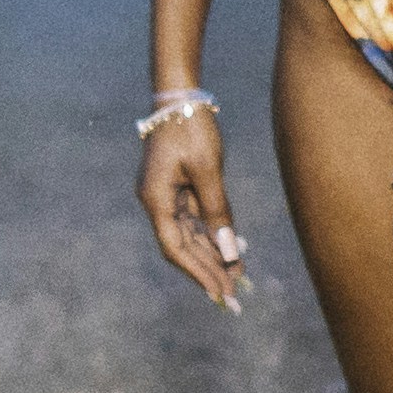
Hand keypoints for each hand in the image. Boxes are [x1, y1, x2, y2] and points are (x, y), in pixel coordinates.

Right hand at [139, 96, 248, 310]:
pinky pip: (195, 219)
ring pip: (190, 235)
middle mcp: (156, 201)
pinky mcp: (177, 188)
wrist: (180, 96)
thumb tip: (228, 249)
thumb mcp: (207, 169)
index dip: (197, 273)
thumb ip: (217, 211)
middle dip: (208, 271)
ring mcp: (166, 195)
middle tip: (233, 297)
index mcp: (155, 199)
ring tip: (237, 276)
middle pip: (182, 246)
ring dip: (212, 255)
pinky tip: (232, 248)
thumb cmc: (191, 127)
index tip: (219, 293)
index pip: (175, 248)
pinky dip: (213, 234)